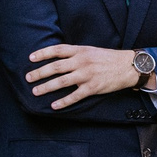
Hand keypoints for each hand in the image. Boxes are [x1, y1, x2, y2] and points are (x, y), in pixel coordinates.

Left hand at [27, 43, 144, 107]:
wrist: (128, 66)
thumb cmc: (109, 58)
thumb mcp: (91, 50)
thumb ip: (76, 54)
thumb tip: (59, 58)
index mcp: (80, 50)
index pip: (57, 50)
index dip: (42, 54)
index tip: (30, 58)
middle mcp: (81, 61)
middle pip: (55, 67)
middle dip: (40, 73)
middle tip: (28, 78)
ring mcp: (87, 75)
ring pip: (62, 81)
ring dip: (47, 87)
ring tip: (36, 91)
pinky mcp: (93, 87)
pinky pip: (74, 96)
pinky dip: (63, 101)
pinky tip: (54, 105)